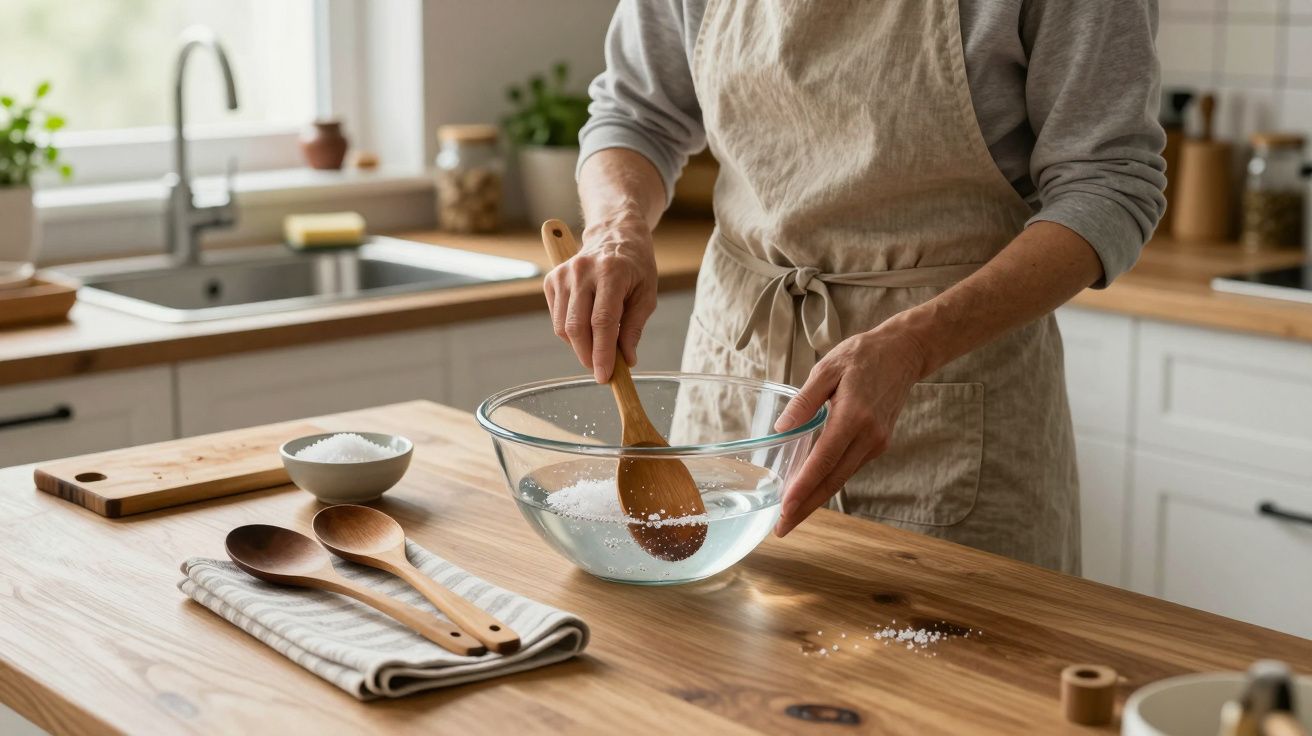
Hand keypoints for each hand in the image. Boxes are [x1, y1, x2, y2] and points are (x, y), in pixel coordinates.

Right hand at [543, 214, 658, 381]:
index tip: (605, 377)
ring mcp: (563, 274)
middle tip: (601, 370)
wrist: (614, 234)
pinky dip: (570, 333)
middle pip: (577, 327)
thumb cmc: (635, 265)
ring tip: (597, 348)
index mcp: (611, 272)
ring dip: (579, 347)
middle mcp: (582, 271)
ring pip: (563, 326)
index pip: (602, 322)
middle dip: (588, 356)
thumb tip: (626, 360)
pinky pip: (557, 319)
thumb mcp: (647, 294)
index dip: (603, 353)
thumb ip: (634, 328)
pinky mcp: (551, 280)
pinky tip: (586, 330)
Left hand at [771, 325, 929, 536]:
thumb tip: (781, 428)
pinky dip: (829, 483)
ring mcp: (876, 443)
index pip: (824, 460)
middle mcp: (869, 436)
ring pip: (841, 479)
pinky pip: (849, 468)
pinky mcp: (878, 444)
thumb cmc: (863, 356)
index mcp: (854, 416)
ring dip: (816, 499)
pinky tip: (811, 491)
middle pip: (833, 481)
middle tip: (781, 529)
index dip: (804, 486)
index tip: (785, 507)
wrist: (905, 353)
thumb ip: (804, 400)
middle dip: (806, 507)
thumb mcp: (827, 369)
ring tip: (790, 516)